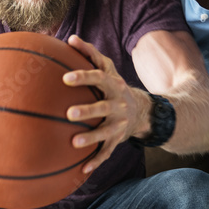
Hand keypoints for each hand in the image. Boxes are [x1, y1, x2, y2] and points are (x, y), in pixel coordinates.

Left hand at [63, 35, 150, 174]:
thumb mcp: (108, 69)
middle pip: (103, 106)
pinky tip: (82, 170)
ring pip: (105, 132)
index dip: (83, 77)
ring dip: (90, 138)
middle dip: (88, 110)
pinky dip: (96, 161)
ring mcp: (119, 123)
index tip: (65, 78)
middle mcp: (118, 104)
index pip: (98, 78)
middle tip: (69, 113)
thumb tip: (69, 38)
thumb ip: (89, 54)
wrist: (142, 111)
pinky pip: (106, 152)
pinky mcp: (118, 140)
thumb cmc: (114, 85)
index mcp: (113, 85)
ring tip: (73, 143)